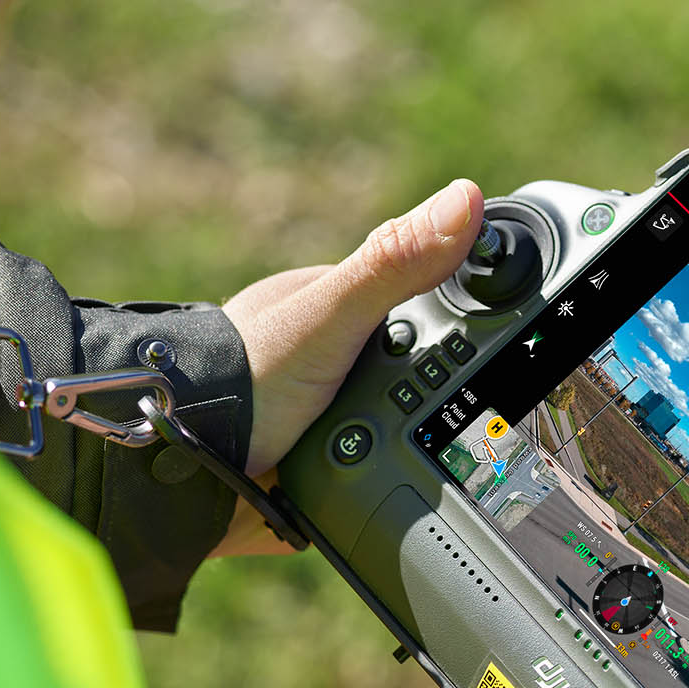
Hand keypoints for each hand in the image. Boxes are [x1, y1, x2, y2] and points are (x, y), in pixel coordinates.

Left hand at [210, 178, 481, 555]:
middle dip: (442, 388)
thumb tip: (468, 198)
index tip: (512, 335)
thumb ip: (394, 263)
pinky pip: (374, 474)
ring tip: (447, 458)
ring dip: (418, 440)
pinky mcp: (317, 469)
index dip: (466, 311)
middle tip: (472, 414)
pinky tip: (405, 489)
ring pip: (398, 421)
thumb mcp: (330, 317)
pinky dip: (389, 480)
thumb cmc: (238, 382)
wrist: (177, 477)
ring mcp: (321, 410)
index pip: (426, 295)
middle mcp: (328, 352)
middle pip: (418, 364)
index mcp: (335, 303)